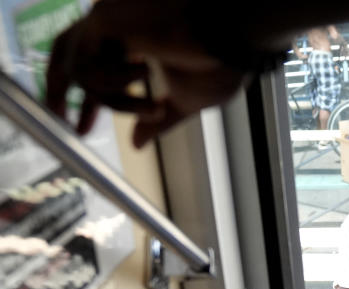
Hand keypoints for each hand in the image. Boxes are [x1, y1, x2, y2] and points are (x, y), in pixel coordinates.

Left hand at [45, 0, 249, 147]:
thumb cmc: (216, 65)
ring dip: (118, 102)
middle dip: (56, 89)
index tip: (82, 129)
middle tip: (64, 121)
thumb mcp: (183, 102)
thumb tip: (136, 144)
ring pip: (81, 72)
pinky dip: (114, 86)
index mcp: (132, 41)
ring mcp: (105, 20)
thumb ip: (156, 122)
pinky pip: (86, 66)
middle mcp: (113, 27)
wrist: (227, 39)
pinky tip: (145, 75)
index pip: (95, 68)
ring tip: (154, 109)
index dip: (87, 101)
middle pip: (65, 55)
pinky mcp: (101, 19)